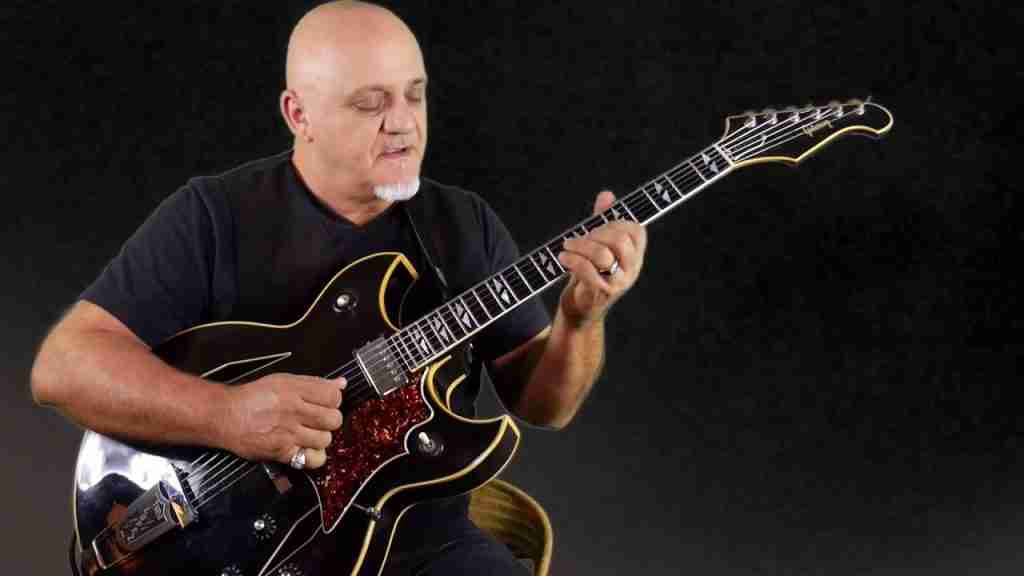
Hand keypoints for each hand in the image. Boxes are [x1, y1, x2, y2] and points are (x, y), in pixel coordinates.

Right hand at [219, 373, 344, 468]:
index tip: (325, 404)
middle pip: (334, 419)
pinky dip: (313, 456)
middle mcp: (294, 410)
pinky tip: (305, 448)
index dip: (333, 401)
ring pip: (326, 439)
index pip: (334, 396)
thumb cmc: (254, 397)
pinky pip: (313, 459)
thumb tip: (341, 384)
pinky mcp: (282, 452)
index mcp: (295, 390)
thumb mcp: (284, 381)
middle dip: (329, 420)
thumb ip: (314, 383)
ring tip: (308, 434)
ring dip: (320, 438)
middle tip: (318, 420)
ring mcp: (289, 433)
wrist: (225, 416)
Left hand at [557, 190, 646, 325]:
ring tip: (567, 247)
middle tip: (579, 239)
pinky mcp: (602, 293)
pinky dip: (573, 260)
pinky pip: (588, 270)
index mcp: (635, 256)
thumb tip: (607, 195)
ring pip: (603, 254)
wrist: (582, 310)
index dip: (614, 223)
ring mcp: (619, 282)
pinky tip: (563, 258)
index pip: (636, 230)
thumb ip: (603, 221)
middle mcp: (632, 269)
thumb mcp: (598, 247)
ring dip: (580, 246)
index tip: (596, 228)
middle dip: (595, 233)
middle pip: (620, 239)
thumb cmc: (590, 275)